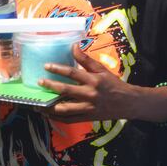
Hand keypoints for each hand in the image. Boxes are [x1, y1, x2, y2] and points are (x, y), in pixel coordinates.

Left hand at [38, 45, 162, 122]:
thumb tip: (73, 45)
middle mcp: (90, 94)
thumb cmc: (113, 84)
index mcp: (93, 80)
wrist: (128, 103)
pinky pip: (70, 120)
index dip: (58, 69)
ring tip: (38, 105)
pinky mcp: (88, 118)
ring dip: (50, 107)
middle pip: (66, 91)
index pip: (72, 73)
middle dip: (50, 86)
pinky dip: (58, 118)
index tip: (46, 66)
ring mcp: (88, 108)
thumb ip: (86, 59)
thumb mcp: (101, 69)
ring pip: (65, 109)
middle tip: (39, 83)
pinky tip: (48, 114)